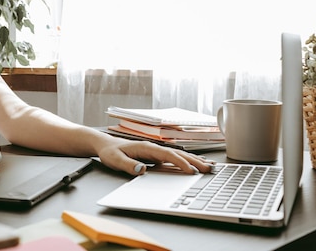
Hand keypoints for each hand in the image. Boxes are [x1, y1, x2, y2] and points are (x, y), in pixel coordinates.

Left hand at [96, 138, 213, 176]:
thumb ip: (128, 165)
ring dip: (193, 160)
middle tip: (208, 169)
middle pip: (178, 153)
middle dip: (194, 161)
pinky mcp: (156, 156)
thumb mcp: (114, 159)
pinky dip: (186, 161)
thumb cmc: (110, 152)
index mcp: (146, 147)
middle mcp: (154, 147)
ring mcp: (156, 151)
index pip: (167, 155)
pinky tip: (195, 166)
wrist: (105, 145)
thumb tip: (142, 170)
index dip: (180, 162)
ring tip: (209, 167)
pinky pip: (174, 158)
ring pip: (178, 155)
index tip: (191, 170)